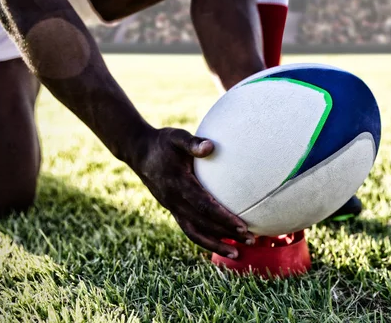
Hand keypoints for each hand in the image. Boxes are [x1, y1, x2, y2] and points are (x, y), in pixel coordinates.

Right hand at [133, 128, 253, 257]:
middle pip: (204, 224)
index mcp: (178, 184)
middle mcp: (175, 201)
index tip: (242, 225)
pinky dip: (206, 240)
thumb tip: (211, 146)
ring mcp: (173, 208)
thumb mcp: (176, 136)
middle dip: (227, 234)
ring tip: (238, 253)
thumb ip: (192, 142)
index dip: (223, 217)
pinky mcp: (174, 210)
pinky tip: (223, 244)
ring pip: (196, 233)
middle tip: (251, 241)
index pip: (204, 206)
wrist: (139, 153)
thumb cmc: (162, 142)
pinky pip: (190, 230)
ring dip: (217, 245)